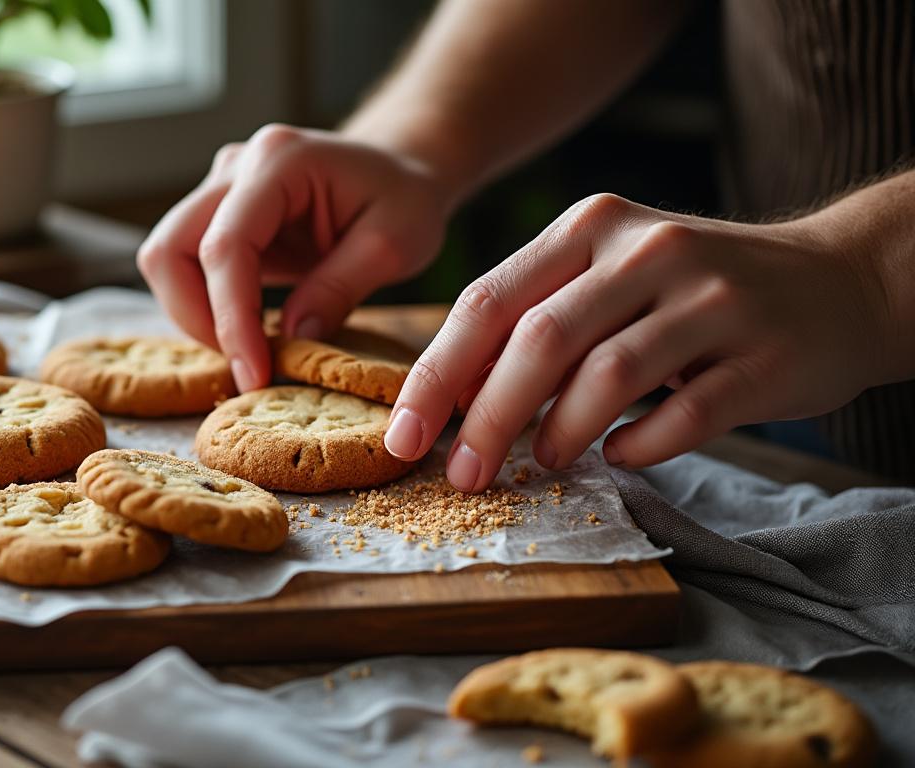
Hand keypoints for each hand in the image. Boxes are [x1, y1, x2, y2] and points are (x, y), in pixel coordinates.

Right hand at [137, 124, 451, 390]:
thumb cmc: (405, 198)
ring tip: (248, 349)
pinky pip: (185, 267)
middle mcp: (236, 167)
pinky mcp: (217, 216)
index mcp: (280, 161)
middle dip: (197, 319)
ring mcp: (219, 188)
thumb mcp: (396, 244)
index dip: (231, 318)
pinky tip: (246, 331)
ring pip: (166, 259)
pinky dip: (205, 307)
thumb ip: (341, 287)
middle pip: (170, 249)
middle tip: (247, 365)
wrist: (397, 169)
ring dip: (194, 315)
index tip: (253, 374)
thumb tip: (292, 338)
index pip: (226, 246)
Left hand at [385, 193, 888, 490]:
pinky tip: (620, 457)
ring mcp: (711, 298)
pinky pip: (686, 412)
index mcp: (591, 227)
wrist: (839, 280)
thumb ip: (534, 321)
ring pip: (609, 374)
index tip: (403, 434)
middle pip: (540, 339)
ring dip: (559, 432)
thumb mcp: (608, 279)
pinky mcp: (763, 353)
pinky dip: (641, 444)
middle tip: (462, 473)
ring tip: (541, 464)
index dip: (437, 375)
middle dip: (487, 417)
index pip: (489, 300)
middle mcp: (647, 249)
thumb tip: (451, 397)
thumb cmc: (692, 294)